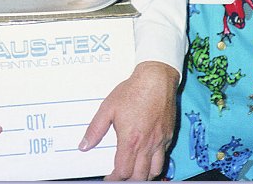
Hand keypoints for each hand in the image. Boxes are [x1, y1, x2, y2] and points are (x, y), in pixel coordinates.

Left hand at [78, 61, 178, 180]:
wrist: (156, 79)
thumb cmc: (133, 91)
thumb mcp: (108, 108)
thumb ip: (95, 130)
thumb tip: (84, 146)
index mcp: (130, 140)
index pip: (123, 171)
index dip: (114, 178)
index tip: (109, 178)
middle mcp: (147, 145)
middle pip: (139, 176)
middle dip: (128, 179)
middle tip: (121, 175)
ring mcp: (160, 141)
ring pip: (155, 171)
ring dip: (144, 175)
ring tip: (135, 171)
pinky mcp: (168, 135)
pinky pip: (164, 157)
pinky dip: (155, 163)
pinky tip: (148, 158)